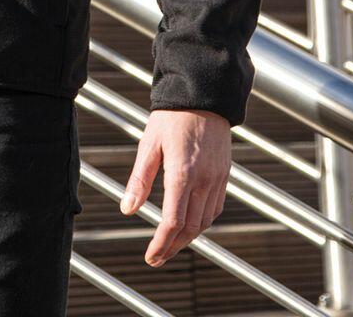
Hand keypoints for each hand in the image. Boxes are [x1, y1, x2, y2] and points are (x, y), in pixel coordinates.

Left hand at [119, 108, 230, 267]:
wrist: (204, 94)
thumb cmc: (172, 116)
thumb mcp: (149, 144)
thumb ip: (139, 179)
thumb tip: (127, 210)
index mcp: (182, 173)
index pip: (173, 222)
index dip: (161, 244)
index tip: (150, 256)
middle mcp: (204, 180)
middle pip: (191, 228)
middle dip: (173, 247)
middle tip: (157, 257)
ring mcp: (218, 178)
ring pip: (206, 221)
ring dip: (189, 237)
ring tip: (171, 243)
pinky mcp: (225, 173)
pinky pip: (216, 207)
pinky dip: (203, 221)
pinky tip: (191, 223)